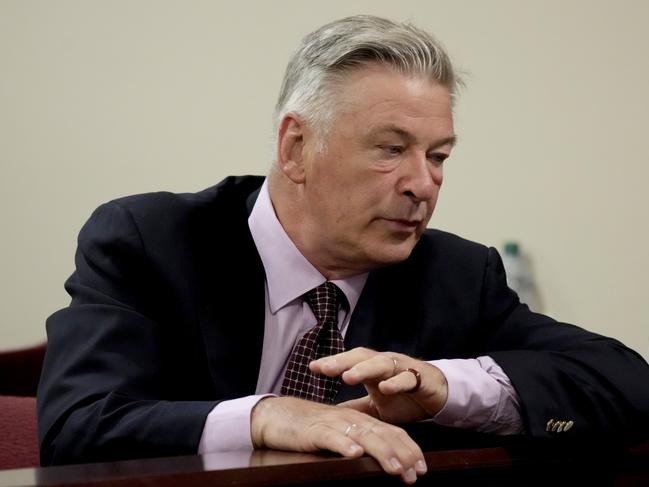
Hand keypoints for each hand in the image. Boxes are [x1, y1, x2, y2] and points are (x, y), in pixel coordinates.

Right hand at [250, 396, 426, 483]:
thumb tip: (381, 462)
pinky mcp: (314, 430)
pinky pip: (331, 437)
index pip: (391, 432)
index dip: (409, 449)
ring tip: (396, 468)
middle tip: (417, 473)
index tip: (423, 468)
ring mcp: (333, 424)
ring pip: (363, 436)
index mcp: (359, 420)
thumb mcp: (340, 435)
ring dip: (382, 452)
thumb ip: (359, 442)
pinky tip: (354, 453)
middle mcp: (350, 420)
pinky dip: (344, 445)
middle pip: (383, 434)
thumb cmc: (310, 428)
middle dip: (403, 454)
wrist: (277, 416)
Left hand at [310, 347, 447, 423]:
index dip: (331, 363)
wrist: (437, 395)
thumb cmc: (403, 397)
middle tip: (324, 368)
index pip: (348, 361)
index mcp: (371, 369)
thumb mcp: (375, 407)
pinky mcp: (420, 378)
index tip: (312, 367)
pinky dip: (395, 382)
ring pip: (381, 364)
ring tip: (348, 377)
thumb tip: (328, 416)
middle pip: (360, 357)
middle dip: (342, 362)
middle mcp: (384, 363)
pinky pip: (407, 378)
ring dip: (364, 369)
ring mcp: (402, 369)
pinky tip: (384, 388)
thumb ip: (354, 409)